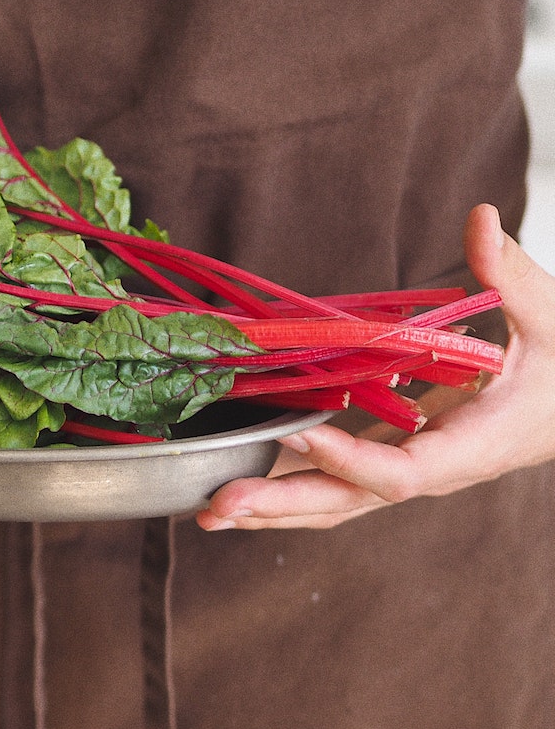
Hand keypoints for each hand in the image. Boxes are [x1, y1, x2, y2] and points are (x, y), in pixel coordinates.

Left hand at [197, 203, 554, 529]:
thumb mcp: (550, 317)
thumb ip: (513, 274)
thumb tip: (483, 218)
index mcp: (471, 445)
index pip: (401, 471)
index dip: (349, 458)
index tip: (301, 433)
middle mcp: (431, 470)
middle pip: (348, 500)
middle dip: (281, 505)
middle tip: (216, 506)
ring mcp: (406, 470)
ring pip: (333, 501)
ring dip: (271, 507)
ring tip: (207, 510)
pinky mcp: (391, 458)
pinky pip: (334, 482)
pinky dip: (286, 486)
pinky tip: (237, 488)